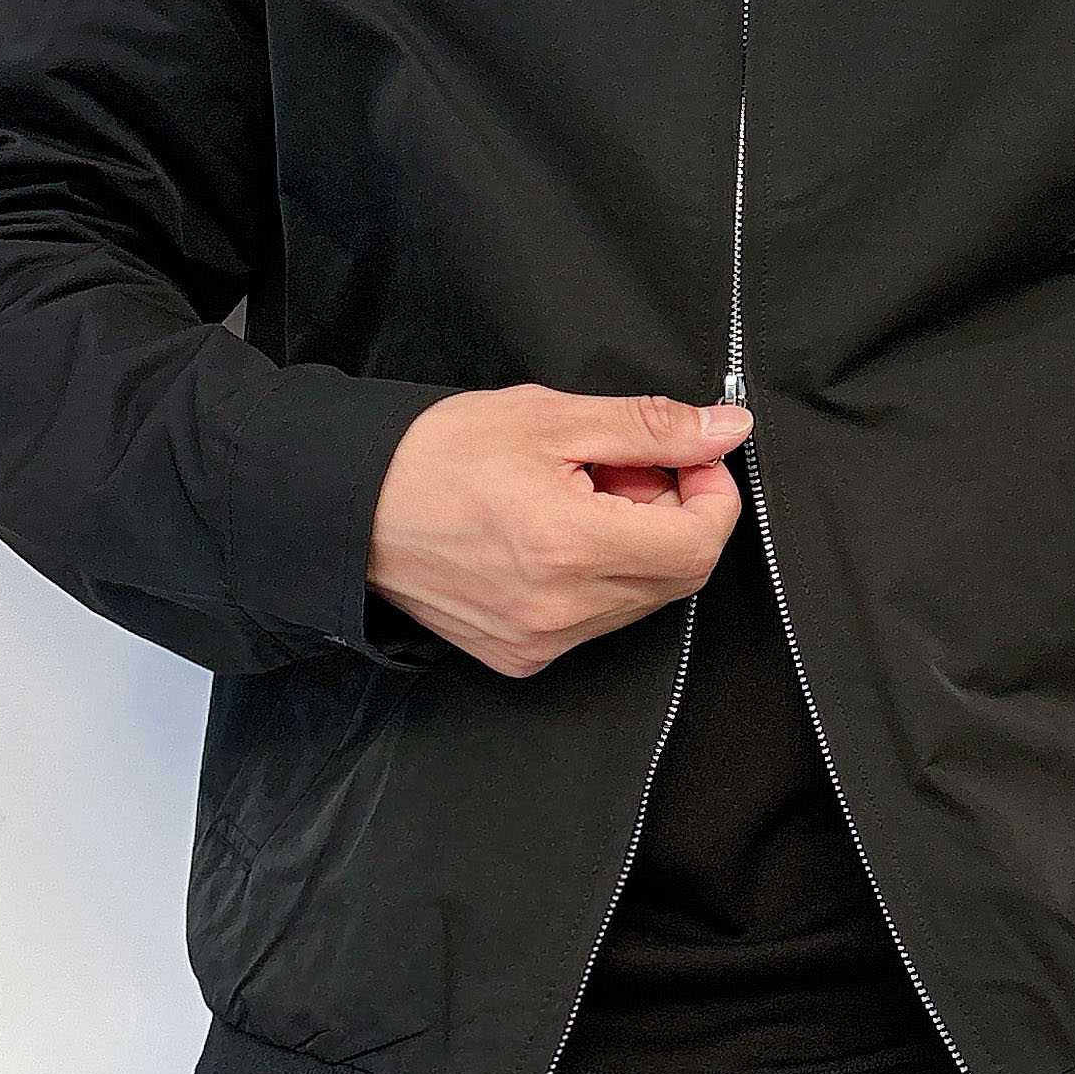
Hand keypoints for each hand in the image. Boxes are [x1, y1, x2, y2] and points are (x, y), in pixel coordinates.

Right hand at [367, 385, 751, 677]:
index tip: (692, 457)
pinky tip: (553, 538)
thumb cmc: (434, 455)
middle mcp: (562, 611)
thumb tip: (725, 430)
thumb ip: (650, 428)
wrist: (349, 508)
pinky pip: (597, 621)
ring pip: (641, 600)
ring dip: (636, 546)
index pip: (700, 543)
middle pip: (678, 574)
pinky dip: (599, 577)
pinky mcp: (522, 656)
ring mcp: (542, 642)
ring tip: (580, 499)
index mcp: (572, 548)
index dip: (713, 494)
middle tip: (622, 469)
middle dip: (672, 514)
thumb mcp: (550, 417)